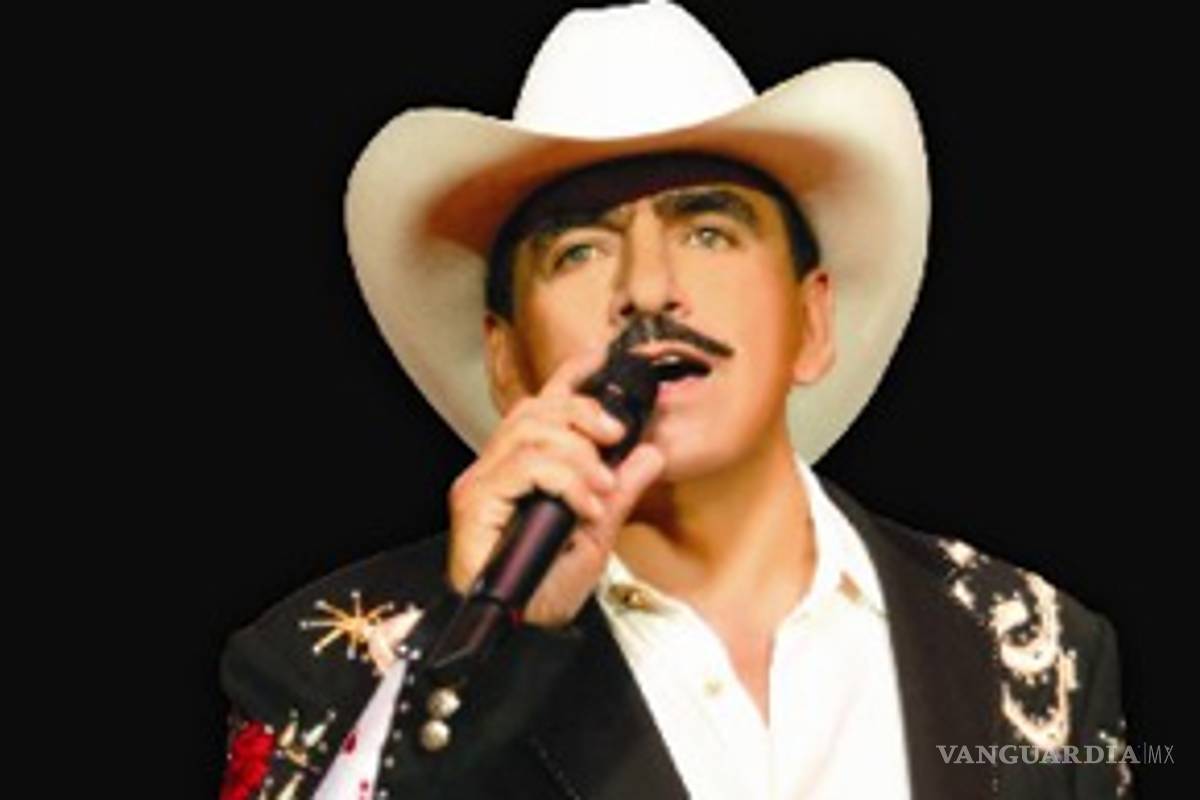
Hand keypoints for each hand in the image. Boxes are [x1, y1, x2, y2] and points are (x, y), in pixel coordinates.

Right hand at [446, 345, 664, 626]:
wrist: (524, 637)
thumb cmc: (548, 590)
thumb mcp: (599, 533)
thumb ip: (620, 489)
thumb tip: (651, 452)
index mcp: (523, 469)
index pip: (544, 407)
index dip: (570, 375)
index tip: (601, 353)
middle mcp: (496, 469)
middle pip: (537, 409)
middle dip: (583, 412)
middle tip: (616, 438)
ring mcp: (482, 484)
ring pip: (531, 431)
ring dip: (578, 454)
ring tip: (600, 488)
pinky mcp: (474, 503)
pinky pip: (524, 466)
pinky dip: (564, 479)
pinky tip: (583, 504)